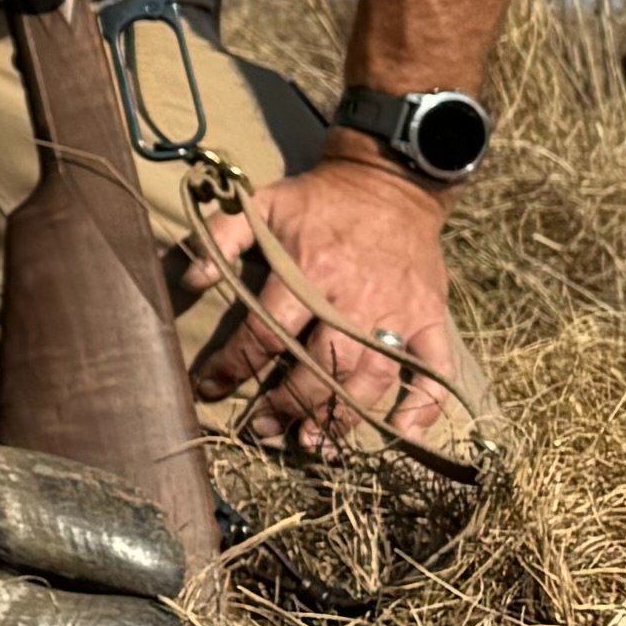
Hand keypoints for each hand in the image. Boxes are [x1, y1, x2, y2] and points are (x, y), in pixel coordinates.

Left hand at [188, 156, 489, 464]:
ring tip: (315, 442)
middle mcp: (354, 300)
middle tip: (263, 428)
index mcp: (309, 272)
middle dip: (287, 404)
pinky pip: (434, 370)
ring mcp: (398, 313)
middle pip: (319, 366)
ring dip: (343, 416)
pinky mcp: (431, 318)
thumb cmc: (319, 200)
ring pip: (370, 377)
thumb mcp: (261, 204)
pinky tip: (403, 436)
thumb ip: (222, 238)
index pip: (265, 332)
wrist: (390, 183)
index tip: (209, 389)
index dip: (233, 366)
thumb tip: (191, 279)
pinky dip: (424, 406)